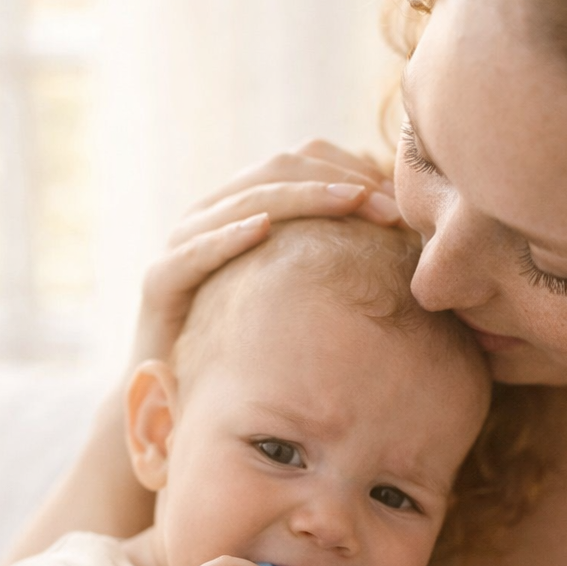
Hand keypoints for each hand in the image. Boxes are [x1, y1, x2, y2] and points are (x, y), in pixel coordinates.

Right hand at [132, 140, 399, 367]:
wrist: (190, 404)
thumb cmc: (260, 351)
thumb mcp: (309, 297)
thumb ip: (342, 260)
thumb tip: (406, 236)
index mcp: (248, 209)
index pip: (301, 161)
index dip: (353, 169)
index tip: (401, 200)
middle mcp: (213, 216)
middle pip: (277, 169)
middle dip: (339, 181)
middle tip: (390, 208)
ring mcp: (183, 244)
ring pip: (243, 199)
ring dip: (302, 197)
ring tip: (351, 202)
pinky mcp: (160, 283)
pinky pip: (193, 251)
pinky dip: (227, 235)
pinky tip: (264, 228)